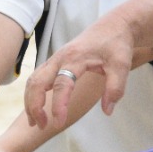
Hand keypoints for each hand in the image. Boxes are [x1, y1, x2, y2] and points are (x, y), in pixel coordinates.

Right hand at [25, 13, 134, 128]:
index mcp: (75, 58)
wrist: (113, 25)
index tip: (59, 123)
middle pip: (38, 82)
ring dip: (30, 101)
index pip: (62, 85)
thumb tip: (107, 111)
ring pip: (34, 80)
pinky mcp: (56, 61)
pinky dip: (33, 93)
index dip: (59, 105)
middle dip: (35, 105)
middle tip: (42, 126)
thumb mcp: (122, 65)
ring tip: (36, 122)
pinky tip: (37, 108)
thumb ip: (115, 87)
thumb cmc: (117, 44)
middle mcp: (60, 58)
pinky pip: (38, 77)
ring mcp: (56, 59)